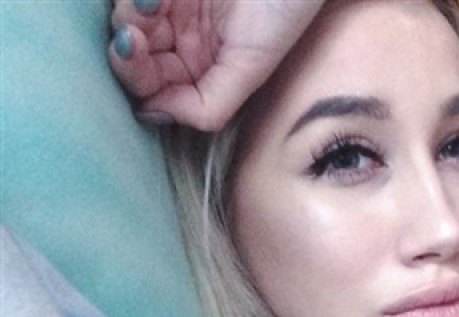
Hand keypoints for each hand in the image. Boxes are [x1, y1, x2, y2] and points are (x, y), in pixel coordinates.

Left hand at [108, 0, 323, 130]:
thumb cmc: (282, 11)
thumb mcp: (251, 69)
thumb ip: (209, 106)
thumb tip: (154, 115)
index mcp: (204, 72)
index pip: (155, 88)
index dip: (137, 77)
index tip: (136, 56)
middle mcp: (186, 43)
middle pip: (134, 57)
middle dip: (127, 48)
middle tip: (132, 34)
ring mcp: (174, 9)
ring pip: (126, 21)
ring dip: (128, 13)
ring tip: (151, 1)